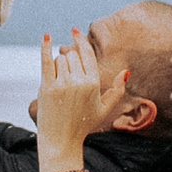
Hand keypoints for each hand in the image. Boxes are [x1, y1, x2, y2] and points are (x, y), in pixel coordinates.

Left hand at [32, 28, 130, 171]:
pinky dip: (45, 48)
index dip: (81, 41)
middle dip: (69, 62)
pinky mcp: (46, 87)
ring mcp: (61, 84)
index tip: (76, 31)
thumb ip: (117, 90)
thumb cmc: (84, 124)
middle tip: (67, 78)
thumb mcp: (105, 109)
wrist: (62, 140)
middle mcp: (78, 81)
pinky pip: (46, 61)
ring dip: (59, 66)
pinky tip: (47, 36)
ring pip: (59, 59)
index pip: (87, 54)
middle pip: (71, 56)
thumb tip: (126, 71)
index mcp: (93, 83)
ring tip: (61, 85)